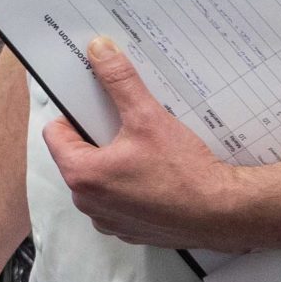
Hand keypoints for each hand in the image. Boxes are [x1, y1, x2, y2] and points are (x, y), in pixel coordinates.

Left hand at [41, 37, 253, 248]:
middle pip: (78, 156)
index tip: (96, 107)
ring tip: (145, 149)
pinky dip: (131, 186)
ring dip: (115, 163)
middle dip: (98, 138)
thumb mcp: (148, 117)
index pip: (55, 134)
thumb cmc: (185, 173)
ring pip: (100, 179)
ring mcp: (109, 220)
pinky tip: (156, 173)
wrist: (225, 213)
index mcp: (82, 175)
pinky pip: (119, 200)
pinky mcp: (130, 230)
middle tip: (126, 125)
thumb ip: (119, 81)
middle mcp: (88, 203)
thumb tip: (100, 51)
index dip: (74, 115)